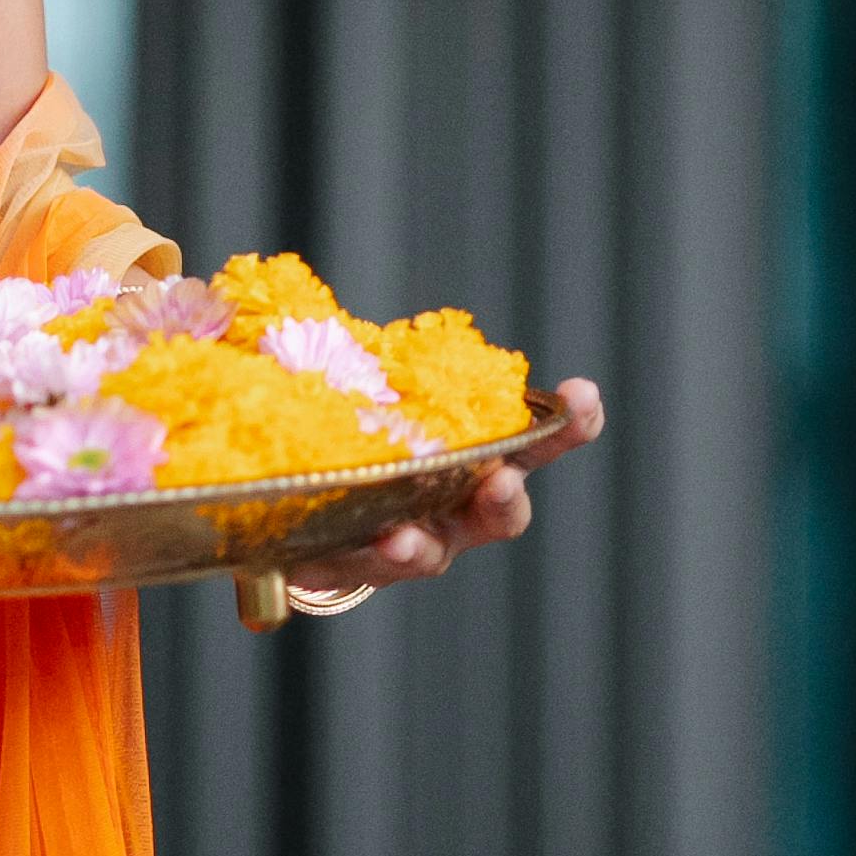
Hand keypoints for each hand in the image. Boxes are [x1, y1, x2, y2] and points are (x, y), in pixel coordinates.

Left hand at [289, 373, 603, 601]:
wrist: (307, 507)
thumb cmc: (354, 430)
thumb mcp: (350, 379)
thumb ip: (337, 342)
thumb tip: (271, 283)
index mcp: (471, 456)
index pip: (528, 438)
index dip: (563, 422)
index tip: (583, 396)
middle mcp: (451, 508)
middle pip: (498, 509)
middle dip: (505, 496)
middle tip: (503, 480)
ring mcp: (407, 543)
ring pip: (429, 552)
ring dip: (419, 546)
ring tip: (404, 538)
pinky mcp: (350, 569)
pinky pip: (352, 572)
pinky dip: (341, 567)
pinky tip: (340, 558)